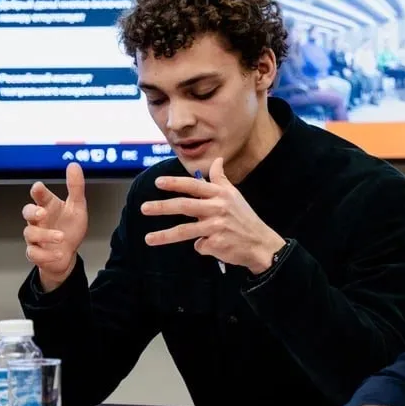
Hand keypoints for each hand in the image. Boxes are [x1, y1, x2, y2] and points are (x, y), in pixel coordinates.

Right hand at [23, 162, 87, 291]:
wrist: (69, 254)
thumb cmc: (69, 227)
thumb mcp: (77, 207)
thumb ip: (75, 187)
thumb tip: (74, 165)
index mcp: (48, 206)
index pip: (40, 196)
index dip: (38, 191)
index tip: (38, 187)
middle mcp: (39, 221)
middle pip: (27, 212)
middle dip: (32, 212)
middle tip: (43, 212)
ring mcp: (36, 238)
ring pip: (30, 234)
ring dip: (45, 235)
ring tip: (61, 236)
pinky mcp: (36, 254)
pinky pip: (34, 254)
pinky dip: (46, 254)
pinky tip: (59, 253)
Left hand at [141, 157, 286, 274]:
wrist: (260, 244)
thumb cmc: (244, 218)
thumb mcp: (234, 195)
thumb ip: (221, 179)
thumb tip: (217, 160)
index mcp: (220, 194)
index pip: (194, 185)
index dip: (175, 183)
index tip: (158, 182)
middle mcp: (218, 208)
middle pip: (185, 206)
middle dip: (162, 207)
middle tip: (144, 208)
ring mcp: (217, 227)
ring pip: (185, 230)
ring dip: (164, 235)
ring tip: (148, 238)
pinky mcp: (217, 244)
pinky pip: (199, 245)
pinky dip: (202, 246)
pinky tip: (211, 246)